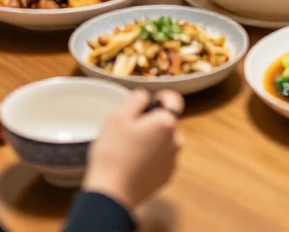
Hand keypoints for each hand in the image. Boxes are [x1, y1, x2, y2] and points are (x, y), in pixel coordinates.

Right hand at [82, 89, 183, 209]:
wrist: (113, 192)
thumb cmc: (113, 152)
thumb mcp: (118, 116)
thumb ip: (136, 99)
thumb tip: (146, 96)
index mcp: (166, 123)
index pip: (174, 100)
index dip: (161, 95)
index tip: (148, 100)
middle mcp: (176, 141)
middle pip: (167, 122)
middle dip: (152, 121)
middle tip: (129, 128)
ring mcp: (173, 161)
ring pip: (164, 141)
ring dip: (152, 139)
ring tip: (129, 148)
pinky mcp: (166, 177)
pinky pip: (161, 158)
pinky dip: (151, 157)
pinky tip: (133, 162)